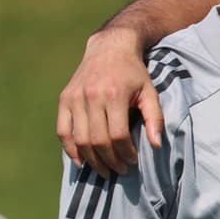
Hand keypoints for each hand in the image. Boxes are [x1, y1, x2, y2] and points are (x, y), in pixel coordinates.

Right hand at [57, 26, 164, 176]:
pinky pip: (63, 130)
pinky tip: (81, 161)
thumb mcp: (150, 91)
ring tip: (104, 170)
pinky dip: (69, 149)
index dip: (125, 153)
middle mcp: (92, 96)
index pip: (118, 135)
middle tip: (119, 170)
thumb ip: (155, 118)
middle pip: (98, 140)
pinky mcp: (64, 99)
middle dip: (110, 161)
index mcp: (115, 95)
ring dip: (91, 160)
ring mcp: (75, 97)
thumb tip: (156, 145)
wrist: (110, 47)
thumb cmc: (134, 73)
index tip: (132, 161)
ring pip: (79, 139)